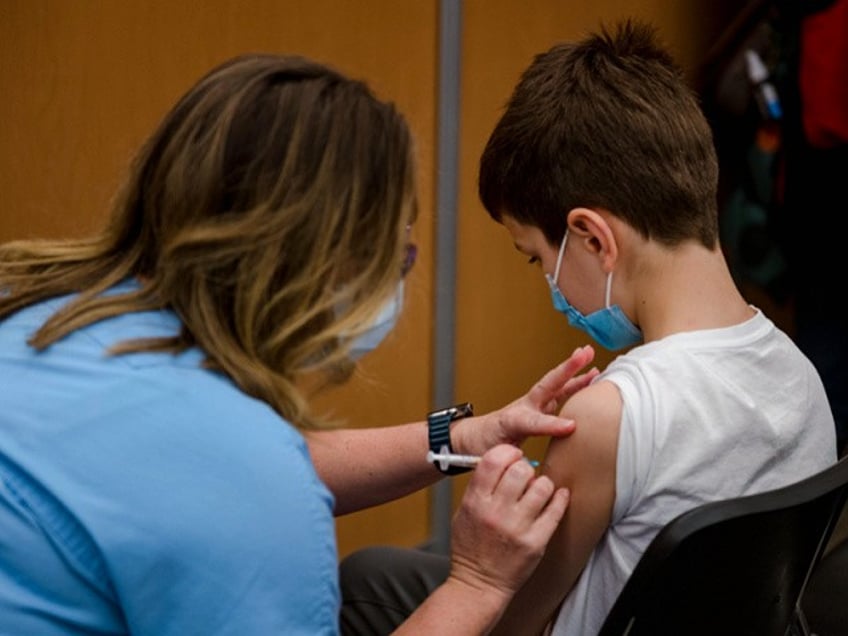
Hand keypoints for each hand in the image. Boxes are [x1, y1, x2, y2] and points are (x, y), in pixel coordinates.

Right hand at [448, 445, 569, 599]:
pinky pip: (555, 511)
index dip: (508, 452)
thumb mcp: (463, 512)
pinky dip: (560, 499)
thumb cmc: (470, 547)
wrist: (478, 583)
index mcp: (475, 501)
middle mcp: (496, 512)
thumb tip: (503, 460)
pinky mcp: (536, 542)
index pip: (493, 460)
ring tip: (539, 491)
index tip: (514, 456)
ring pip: (542, 487)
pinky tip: (558, 497)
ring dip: (543, 485)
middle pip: (520, 470)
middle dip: (526, 468)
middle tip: (526, 476)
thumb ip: (480, 487)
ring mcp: (517, 528)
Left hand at [453, 345, 597, 455]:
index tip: (571, 426)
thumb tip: (529, 465)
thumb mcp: (494, 454)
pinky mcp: (540, 407)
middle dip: (566, 370)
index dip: (551, 423)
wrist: (474, 437)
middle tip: (584, 353)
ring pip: (556, 386)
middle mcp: (525, 408)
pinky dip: (576, 385)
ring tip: (592, 359)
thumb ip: (510, 456)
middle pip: (547, 386)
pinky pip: (561, 393)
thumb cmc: (484, 446)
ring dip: (575, 372)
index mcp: (512, 421)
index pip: (533, 420)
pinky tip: (591, 378)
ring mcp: (533, 405)